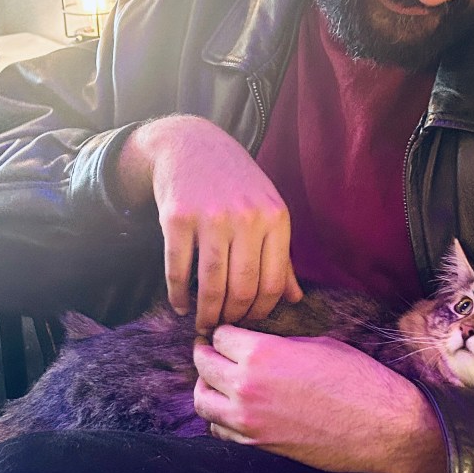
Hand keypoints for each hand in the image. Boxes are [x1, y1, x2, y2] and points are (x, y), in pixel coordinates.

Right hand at [116, 115, 301, 332]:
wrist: (191, 144)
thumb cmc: (235, 183)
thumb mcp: (267, 210)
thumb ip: (281, 256)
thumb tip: (296, 299)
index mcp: (275, 218)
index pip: (273, 283)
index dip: (260, 313)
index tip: (248, 324)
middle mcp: (247, 217)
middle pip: (243, 288)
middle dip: (232, 318)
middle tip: (223, 329)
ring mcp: (212, 217)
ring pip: (212, 284)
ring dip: (206, 313)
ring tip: (202, 324)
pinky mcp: (178, 217)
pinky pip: (178, 269)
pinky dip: (178, 295)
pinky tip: (180, 305)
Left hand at [193, 327, 446, 472]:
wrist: (380, 424)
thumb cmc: (356, 377)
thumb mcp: (316, 344)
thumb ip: (277, 344)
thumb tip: (257, 343)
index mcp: (262, 352)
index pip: (218, 335)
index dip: (227, 331)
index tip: (232, 334)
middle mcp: (246, 385)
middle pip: (202, 364)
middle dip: (209, 354)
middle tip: (217, 352)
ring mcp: (248, 421)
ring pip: (202, 401)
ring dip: (209, 387)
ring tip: (222, 381)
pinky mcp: (256, 447)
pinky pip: (219, 431)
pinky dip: (221, 419)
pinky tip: (238, 410)